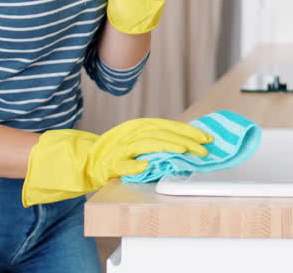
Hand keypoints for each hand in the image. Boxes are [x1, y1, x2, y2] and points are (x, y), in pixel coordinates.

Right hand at [22, 117, 211, 205]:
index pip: (168, 126)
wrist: (86, 161)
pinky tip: (145, 167)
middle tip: (203, 148)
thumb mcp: (139, 140)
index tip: (206, 137)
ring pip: (146, 145)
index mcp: (140, 127)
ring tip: (182, 151)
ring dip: (165, 147)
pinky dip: (133, 165)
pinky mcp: (110, 164)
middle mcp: (131, 133)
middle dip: (184, 140)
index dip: (188, 131)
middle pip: (161, 133)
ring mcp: (120, 148)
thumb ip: (158, 139)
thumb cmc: (118, 152)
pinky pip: (122, 164)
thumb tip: (188, 140)